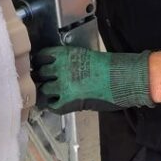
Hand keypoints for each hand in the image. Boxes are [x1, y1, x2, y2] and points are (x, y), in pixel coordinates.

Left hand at [33, 46, 153, 113]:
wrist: (121, 78)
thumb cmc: (109, 67)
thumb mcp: (85, 56)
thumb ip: (70, 62)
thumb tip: (59, 68)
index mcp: (65, 54)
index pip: (42, 56)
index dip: (39, 62)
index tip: (39, 65)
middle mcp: (60, 68)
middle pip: (40, 73)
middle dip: (41, 78)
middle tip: (44, 81)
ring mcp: (62, 85)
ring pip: (43, 89)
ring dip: (46, 92)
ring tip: (50, 94)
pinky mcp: (67, 101)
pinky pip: (52, 105)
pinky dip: (53, 105)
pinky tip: (57, 104)